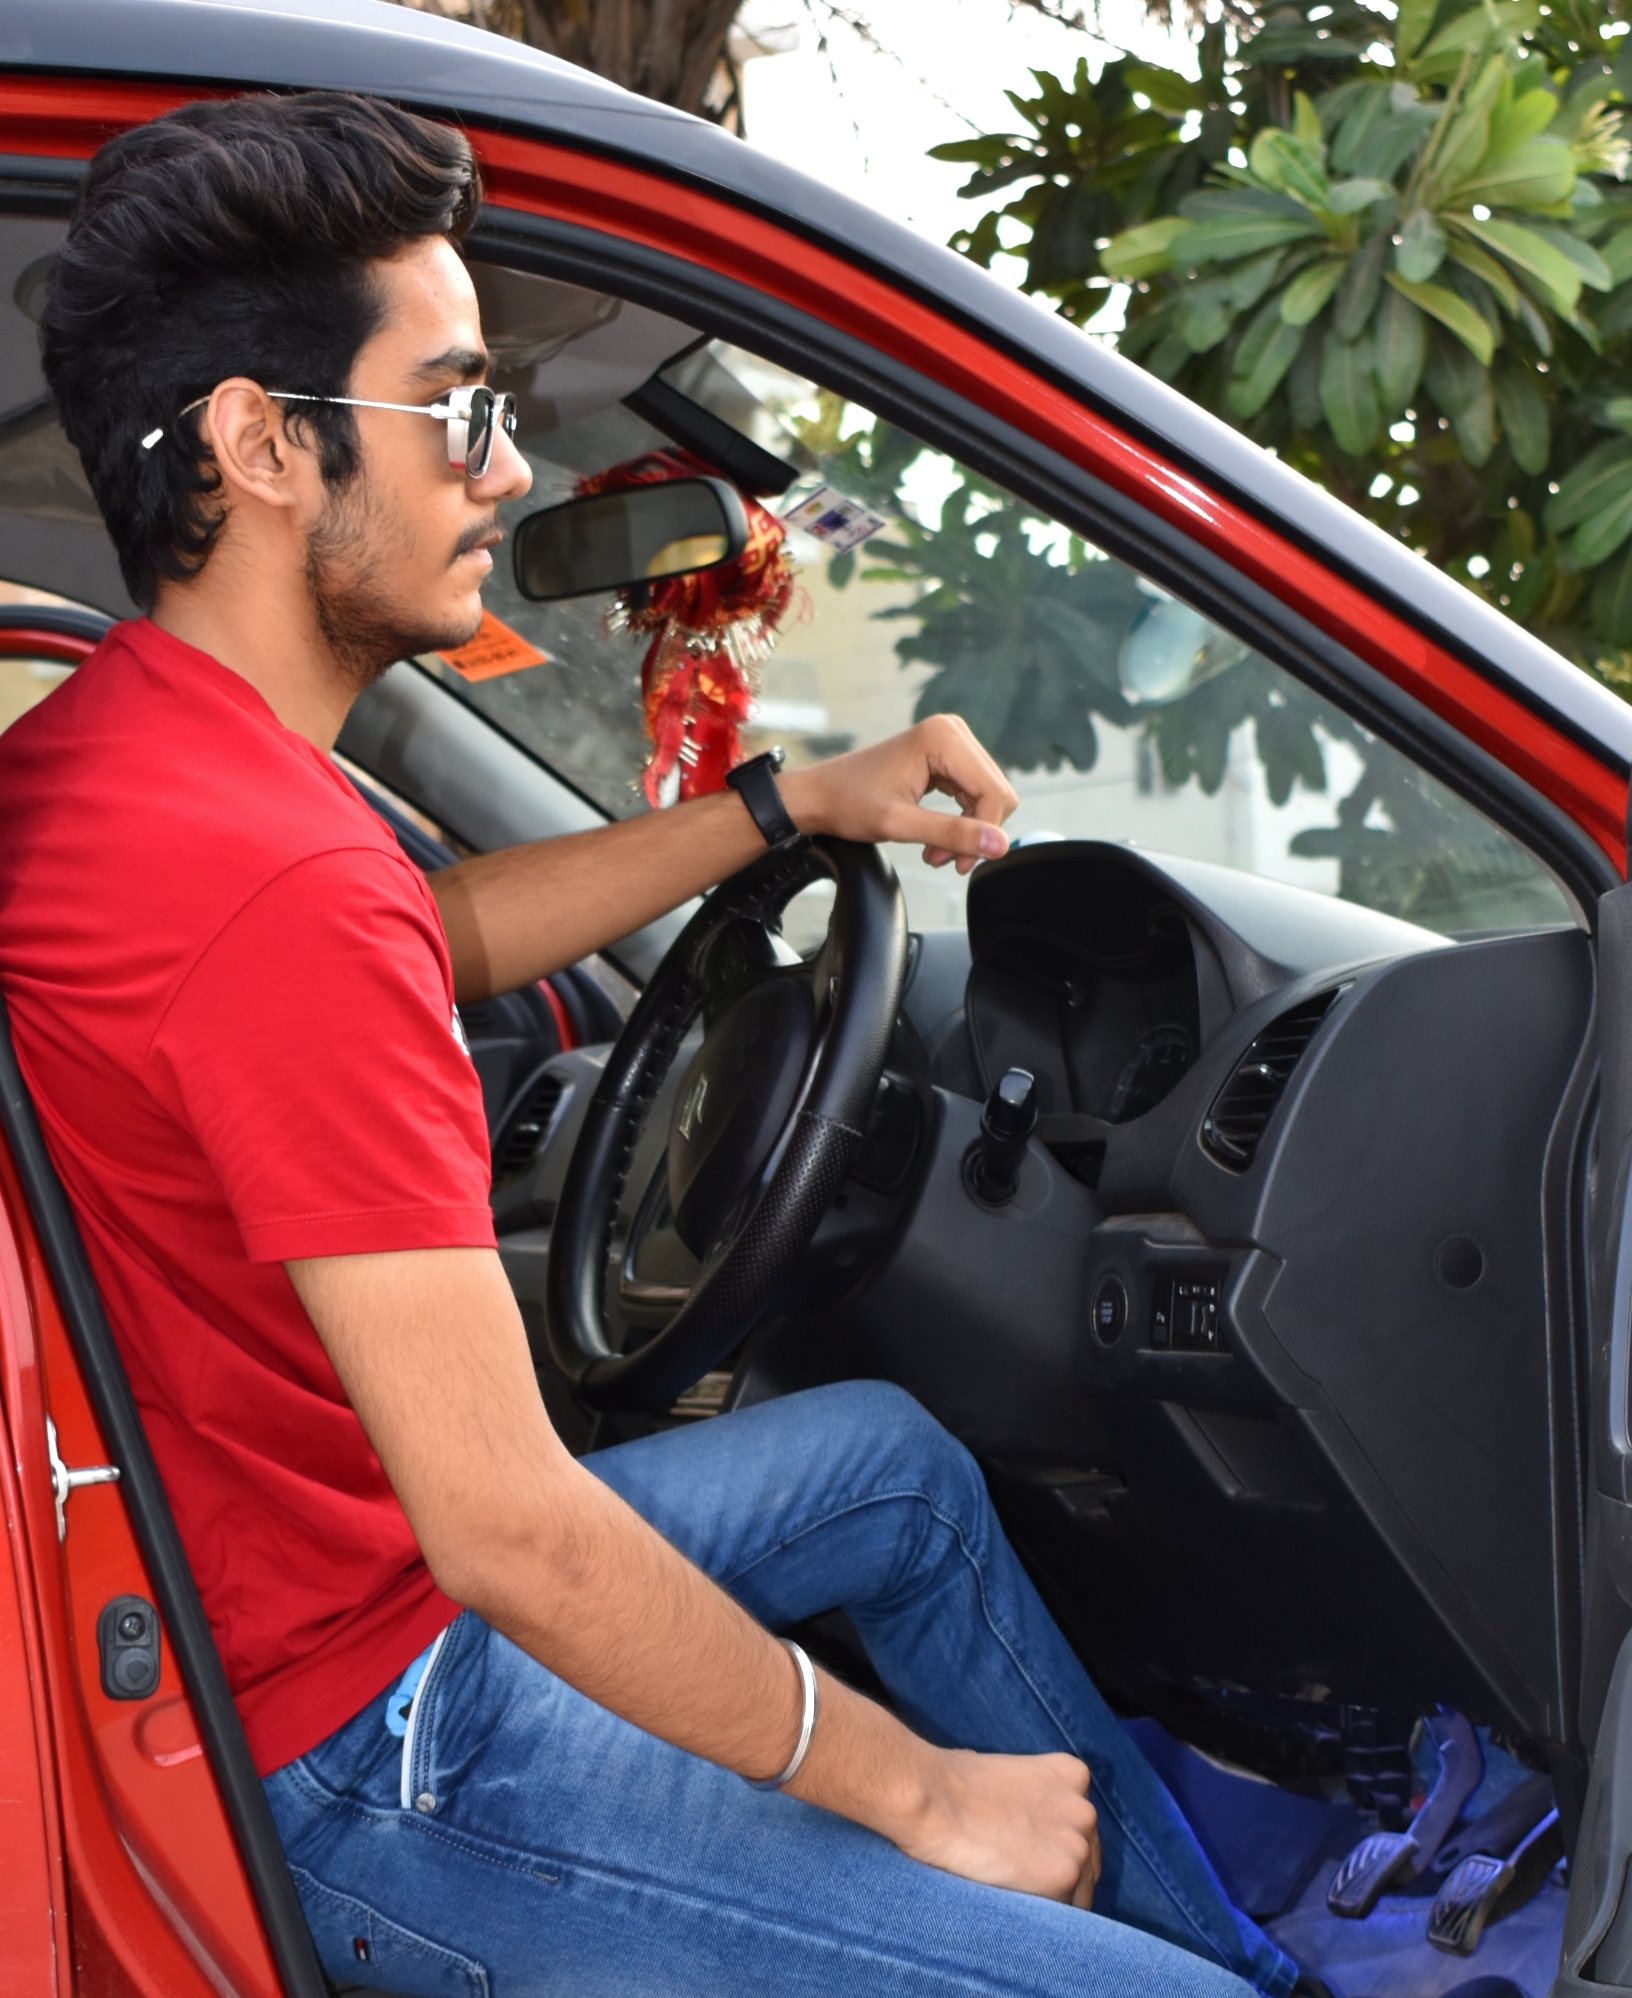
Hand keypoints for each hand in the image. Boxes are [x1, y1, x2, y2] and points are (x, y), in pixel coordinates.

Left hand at [779, 716, 1017, 874]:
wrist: (820, 795)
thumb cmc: (848, 804)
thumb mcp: (900, 824)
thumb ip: (951, 834)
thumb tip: (999, 845)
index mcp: (943, 737)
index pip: (994, 792)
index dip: (983, 833)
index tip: (959, 863)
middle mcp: (952, 731)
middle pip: (995, 793)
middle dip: (974, 833)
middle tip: (943, 860)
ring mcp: (950, 740)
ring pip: (987, 796)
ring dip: (966, 831)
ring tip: (935, 853)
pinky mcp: (946, 755)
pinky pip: (972, 793)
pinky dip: (959, 821)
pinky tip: (936, 840)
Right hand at [897, 1746, 1101, 1907]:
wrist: (935, 1798)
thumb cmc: (953, 1783)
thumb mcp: (1005, 1771)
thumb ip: (1029, 1794)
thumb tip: (1020, 1813)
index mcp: (1072, 1775)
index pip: (1080, 1828)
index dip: (1056, 1847)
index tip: (1032, 1857)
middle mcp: (1085, 1809)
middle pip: (1086, 1862)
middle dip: (1058, 1873)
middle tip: (1019, 1879)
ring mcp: (1078, 1844)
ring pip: (1077, 1893)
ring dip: (1050, 1898)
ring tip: (1010, 1890)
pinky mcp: (1063, 1877)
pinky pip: (1060, 1913)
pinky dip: (1038, 1913)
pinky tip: (1008, 1898)